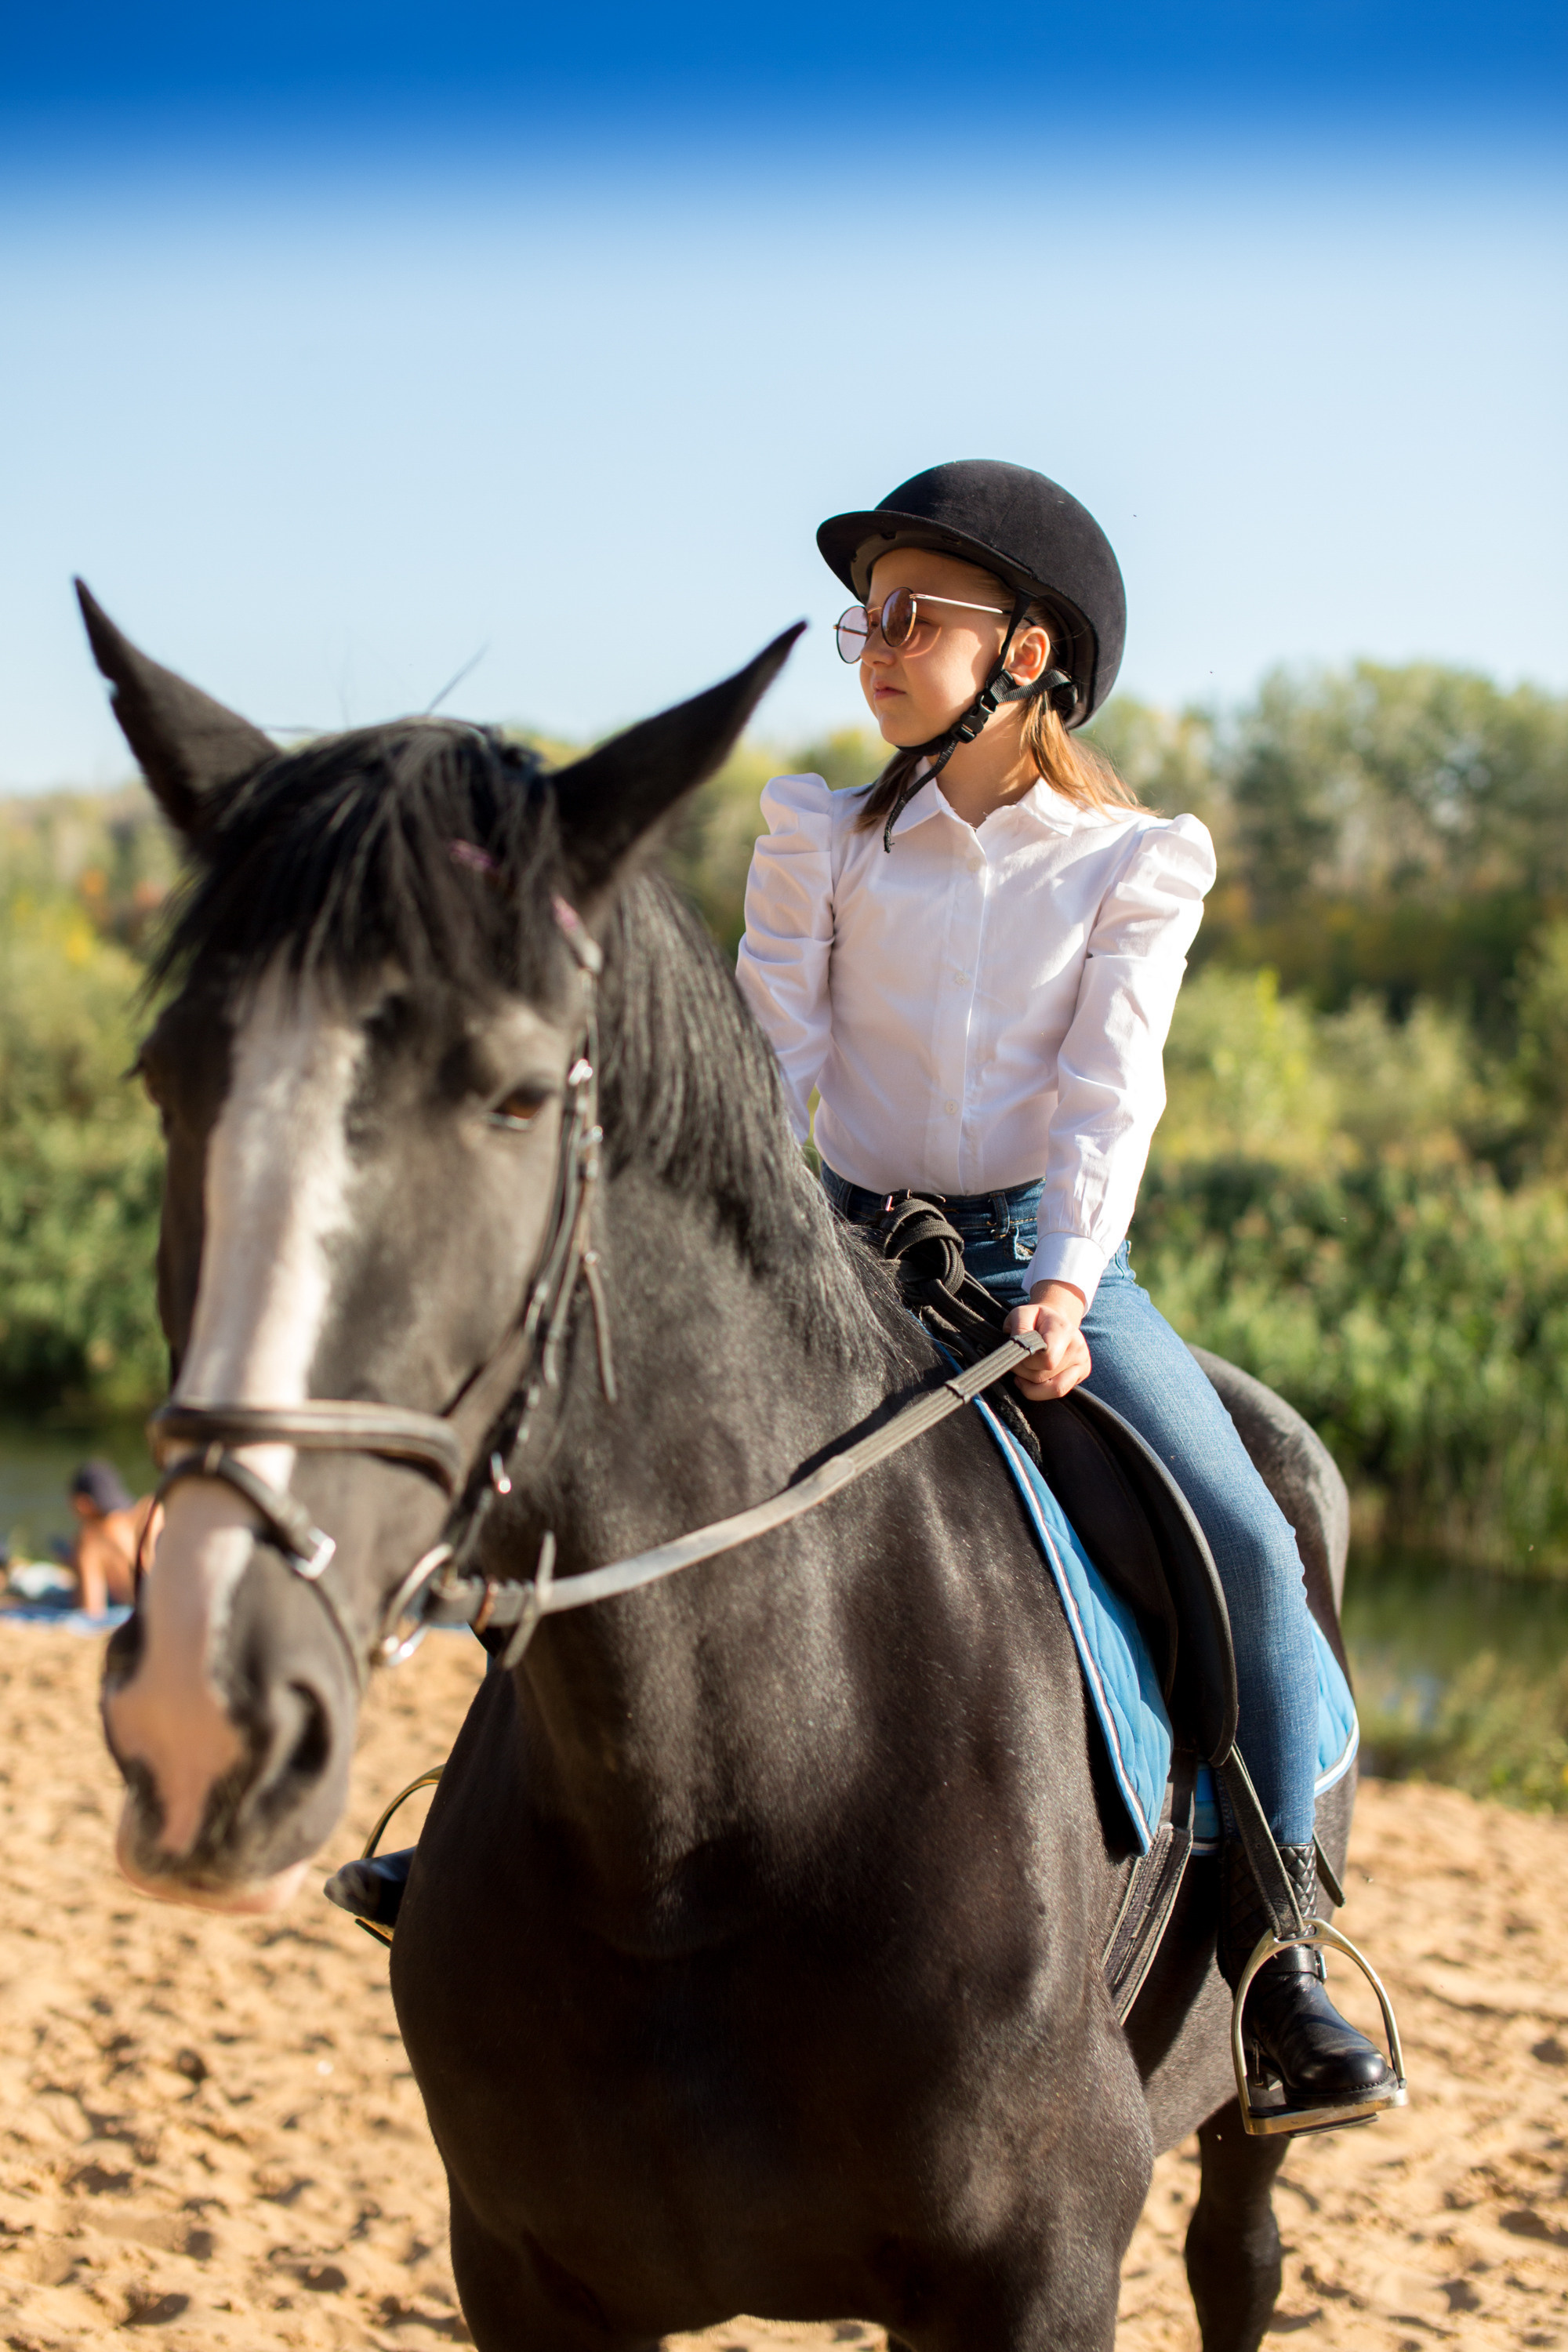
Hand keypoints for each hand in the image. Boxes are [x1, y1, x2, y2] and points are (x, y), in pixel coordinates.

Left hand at [1004, 1280, 1090, 1401]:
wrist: (1056, 1321)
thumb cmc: (1036, 1319)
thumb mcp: (1022, 1313)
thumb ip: (1018, 1328)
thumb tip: (1019, 1350)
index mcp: (1064, 1330)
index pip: (1047, 1359)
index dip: (1027, 1361)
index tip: (1019, 1353)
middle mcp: (1078, 1347)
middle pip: (1044, 1375)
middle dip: (1023, 1372)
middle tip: (1018, 1360)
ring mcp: (1083, 1362)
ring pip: (1053, 1389)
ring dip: (1031, 1385)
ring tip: (1022, 1373)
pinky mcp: (1082, 1374)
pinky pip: (1059, 1392)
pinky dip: (1040, 1391)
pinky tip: (1031, 1382)